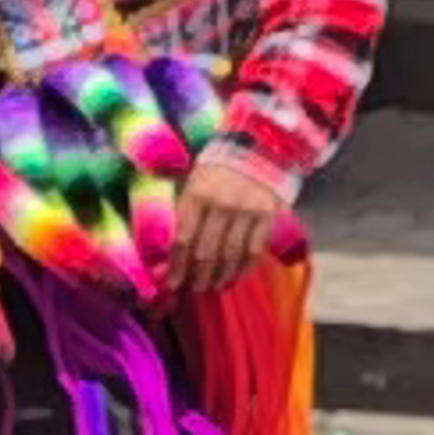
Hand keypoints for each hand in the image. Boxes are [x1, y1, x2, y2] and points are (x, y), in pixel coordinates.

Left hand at [163, 144, 290, 292]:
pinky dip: (244, 268)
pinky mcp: (267, 216)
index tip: (173, 284)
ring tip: (214, 286)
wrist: (262, 146)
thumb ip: (181, 211)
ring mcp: (246, 211)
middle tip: (195, 289)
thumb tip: (165, 247)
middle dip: (198, 276)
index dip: (176, 266)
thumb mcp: (194, 179)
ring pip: (230, 255)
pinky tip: (236, 277)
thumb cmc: (220, 166)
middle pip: (205, 252)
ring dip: (220, 276)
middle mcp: (220, 204)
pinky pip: (254, 250)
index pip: (183, 239)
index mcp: (197, 194)